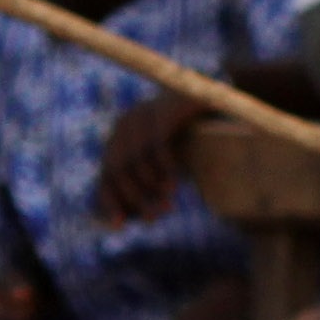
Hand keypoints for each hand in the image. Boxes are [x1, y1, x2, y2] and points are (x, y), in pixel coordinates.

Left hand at [98, 91, 214, 224]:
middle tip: (153, 218)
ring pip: (135, 160)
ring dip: (149, 188)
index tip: (119, 225)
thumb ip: (145, 179)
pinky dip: (162, 170)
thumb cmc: (188, 132)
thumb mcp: (161, 158)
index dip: (109, 200)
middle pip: (118, 169)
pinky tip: (172, 187)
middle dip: (134, 198)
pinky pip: (156, 145)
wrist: (214, 94)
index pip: (106, 174)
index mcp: (119, 137)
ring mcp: (143, 113)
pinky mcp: (163, 109)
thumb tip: (127, 217)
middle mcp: (125, 123)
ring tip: (167, 206)